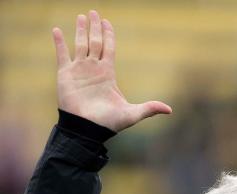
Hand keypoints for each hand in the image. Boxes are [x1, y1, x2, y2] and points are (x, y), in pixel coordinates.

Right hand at [53, 11, 170, 131]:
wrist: (87, 128)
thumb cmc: (109, 122)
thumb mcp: (132, 114)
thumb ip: (149, 108)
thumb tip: (170, 110)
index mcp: (108, 74)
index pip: (109, 49)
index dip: (109, 35)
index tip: (107, 22)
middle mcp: (93, 69)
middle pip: (95, 42)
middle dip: (95, 28)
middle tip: (94, 12)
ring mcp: (79, 70)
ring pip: (80, 45)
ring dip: (80, 30)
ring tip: (81, 16)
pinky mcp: (65, 74)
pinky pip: (62, 55)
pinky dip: (59, 43)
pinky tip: (57, 30)